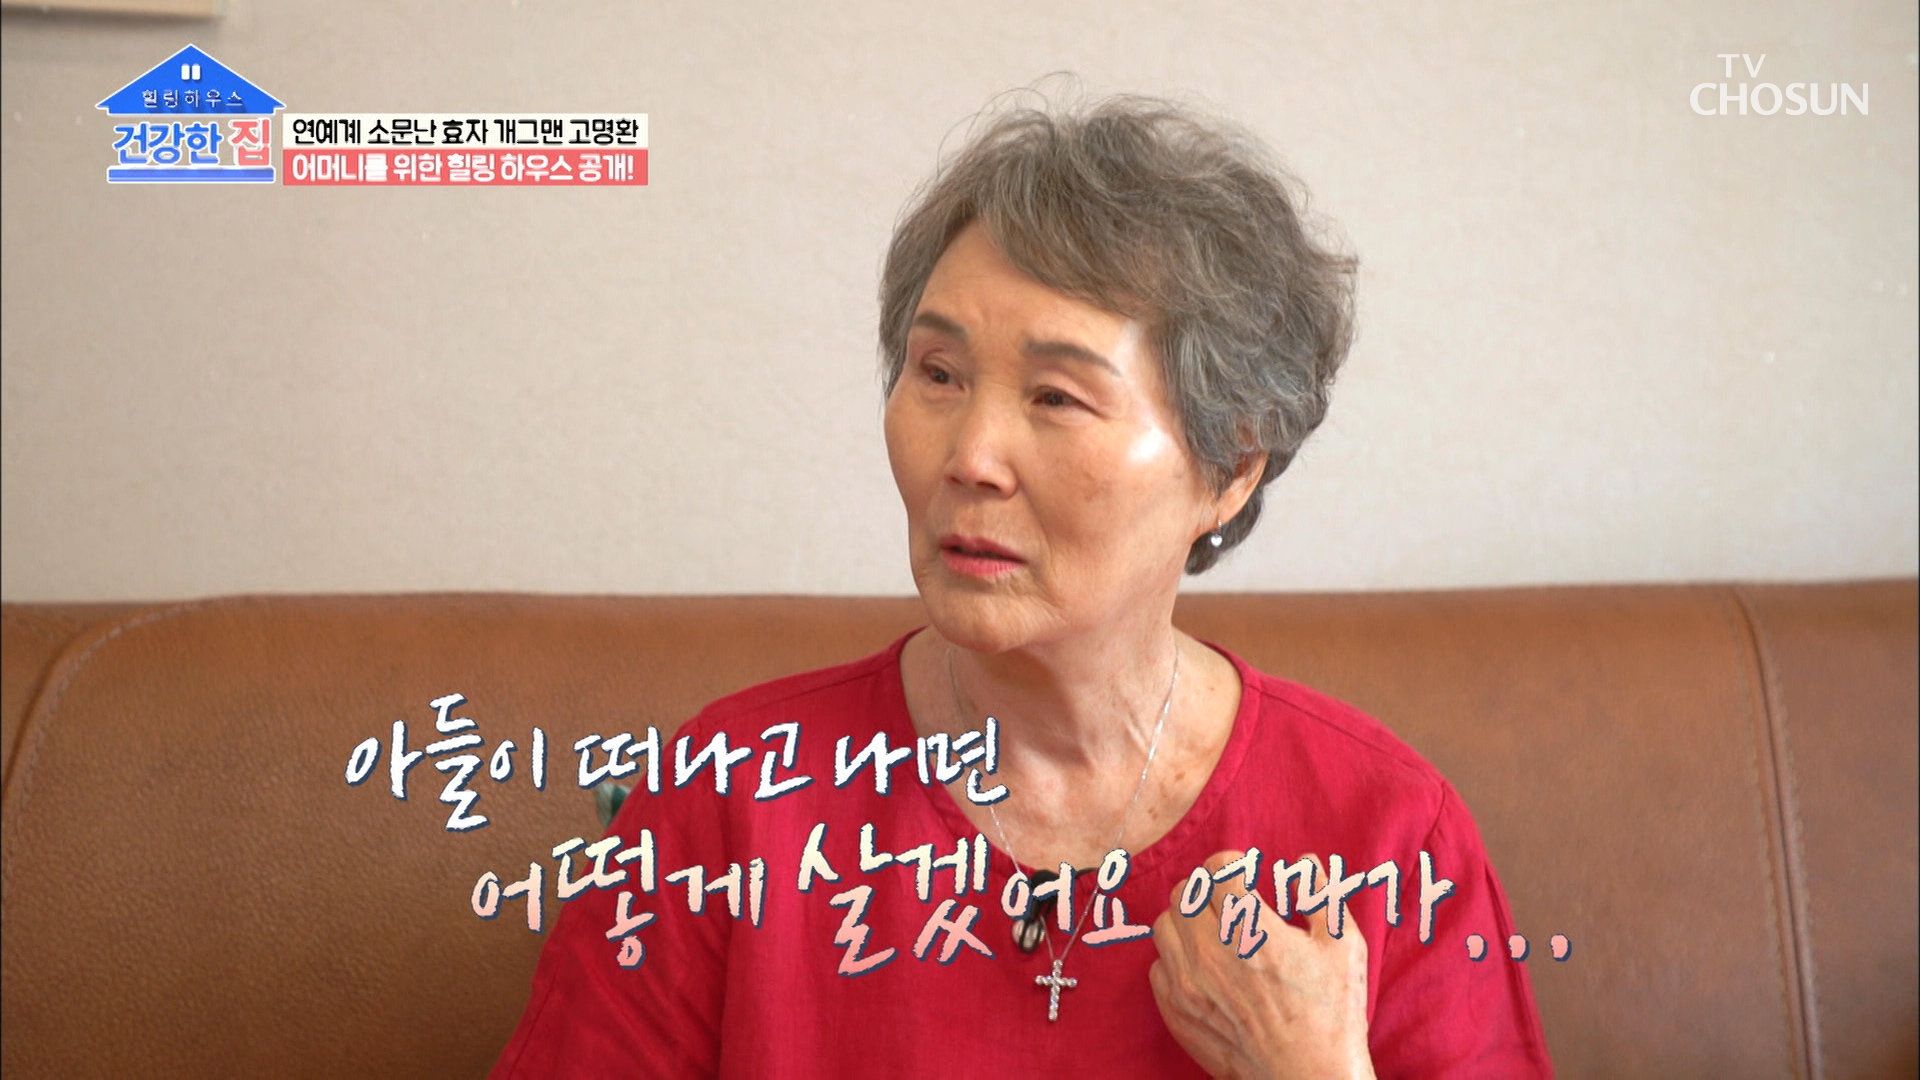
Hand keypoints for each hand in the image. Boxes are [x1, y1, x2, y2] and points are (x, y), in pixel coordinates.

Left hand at [1149, 851, 1374, 1079]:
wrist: (1309, 1079)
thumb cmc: (1332, 1014)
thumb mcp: (1342, 945)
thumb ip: (1320, 894)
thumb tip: (1303, 861)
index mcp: (1252, 930)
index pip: (1217, 869)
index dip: (1234, 864)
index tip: (1246, 874)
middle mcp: (1211, 954)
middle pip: (1185, 892)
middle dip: (1208, 888)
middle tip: (1230, 900)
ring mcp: (1188, 986)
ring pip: (1165, 925)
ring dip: (1187, 919)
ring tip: (1214, 930)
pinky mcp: (1177, 1013)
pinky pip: (1157, 967)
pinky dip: (1176, 959)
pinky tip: (1203, 966)